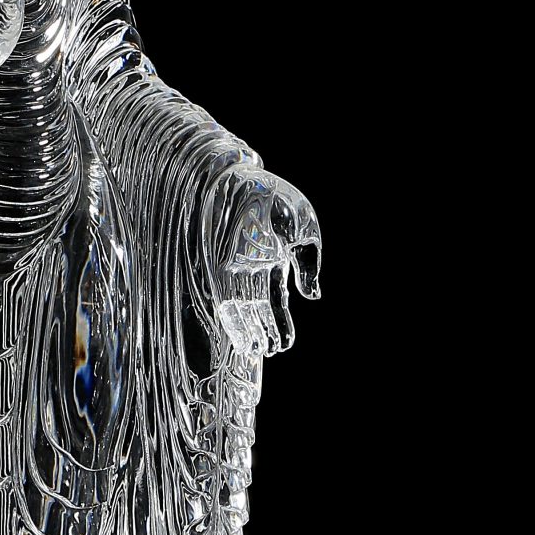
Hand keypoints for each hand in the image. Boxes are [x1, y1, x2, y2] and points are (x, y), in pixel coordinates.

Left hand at [205, 163, 321, 357]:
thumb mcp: (307, 231)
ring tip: (260, 352)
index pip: (276, 297)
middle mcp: (253, 266)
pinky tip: (242, 340)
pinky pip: (228, 302)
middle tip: (273, 351)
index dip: (281, 321)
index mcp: (273, 256)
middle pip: (259, 306)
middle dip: (267, 330)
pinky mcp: (220, 269)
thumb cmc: (279, 201)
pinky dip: (235, 323)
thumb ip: (310, 264)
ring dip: (251, 331)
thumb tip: (313, 297)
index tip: (286, 343)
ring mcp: (236, 268)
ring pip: (244, 309)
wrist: (245, 181)